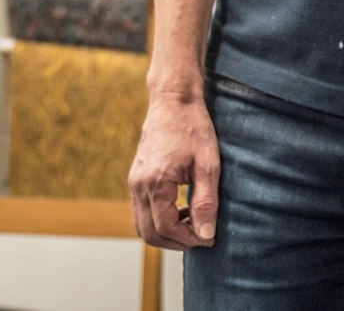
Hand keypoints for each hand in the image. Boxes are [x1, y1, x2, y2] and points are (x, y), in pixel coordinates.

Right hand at [128, 91, 219, 249]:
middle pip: (148, 233)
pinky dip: (159, 219)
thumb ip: (205, 203)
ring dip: (166, 232)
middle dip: (176, 242)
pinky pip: (141, 210)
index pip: (165, 228)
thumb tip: (205, 236)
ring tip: (191, 222)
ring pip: (142, 224)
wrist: (172, 101)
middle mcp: (138, 184)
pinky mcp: (135, 178)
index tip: (210, 236)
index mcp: (155, 182)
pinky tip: (181, 208)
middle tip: (201, 235)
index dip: (189, 239)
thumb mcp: (208, 166)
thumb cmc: (193, 128)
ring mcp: (133, 181)